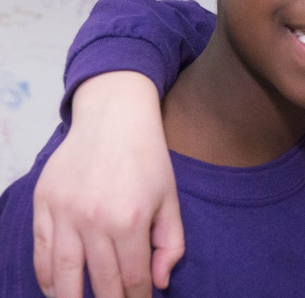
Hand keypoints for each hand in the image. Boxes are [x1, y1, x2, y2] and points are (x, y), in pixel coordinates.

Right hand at [33, 72, 182, 297]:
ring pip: (64, 274)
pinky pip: (40, 253)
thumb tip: (158, 284)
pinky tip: (57, 290)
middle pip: (100, 282)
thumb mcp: (170, 200)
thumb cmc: (147, 160)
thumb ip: (170, 244)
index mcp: (130, 221)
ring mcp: (64, 214)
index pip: (133, 278)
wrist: (112, 119)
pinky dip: (47, 277)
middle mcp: (94, 221)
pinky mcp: (44, 205)